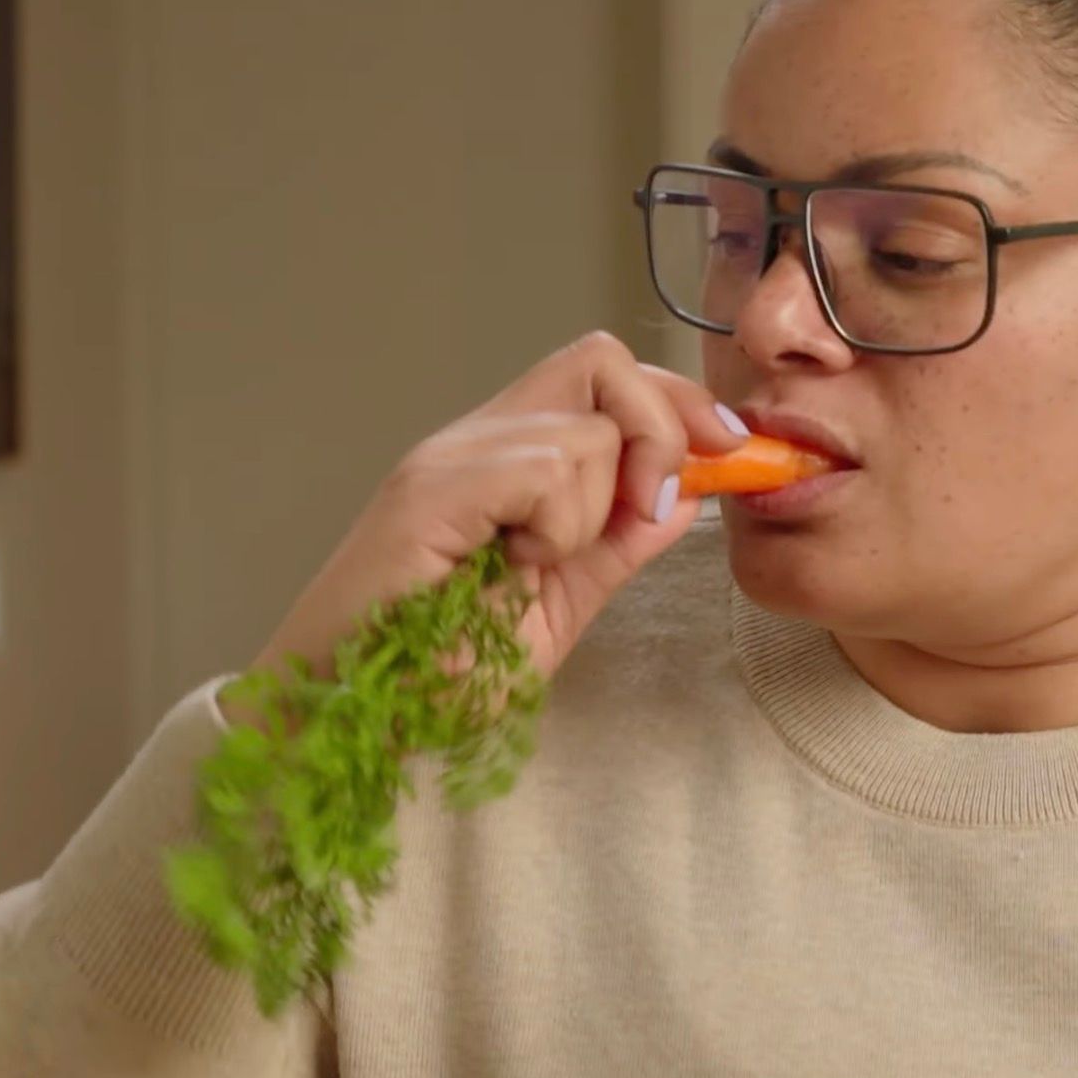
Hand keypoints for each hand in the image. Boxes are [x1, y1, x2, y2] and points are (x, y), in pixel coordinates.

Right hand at [252, 331, 746, 684]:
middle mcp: (474, 438)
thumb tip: (689, 494)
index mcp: (506, 458)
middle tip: (650, 505)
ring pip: (586, 429)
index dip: (676, 404)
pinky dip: (557, 524)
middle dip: (660, 424)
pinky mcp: (429, 489)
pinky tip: (515, 565)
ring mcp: (448, 457)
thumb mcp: (561, 604)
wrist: (347, 719)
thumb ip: (620, 545)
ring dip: (595, 510)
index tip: (729, 453)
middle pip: (599, 358)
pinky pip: (547, 467)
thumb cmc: (435, 672)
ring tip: (538, 563)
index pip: (603, 375)